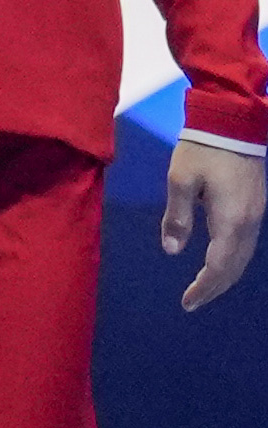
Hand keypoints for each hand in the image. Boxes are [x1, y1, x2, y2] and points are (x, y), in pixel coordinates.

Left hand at [164, 136, 260, 310]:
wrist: (233, 125)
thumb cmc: (203, 150)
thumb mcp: (180, 181)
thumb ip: (177, 217)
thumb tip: (171, 250)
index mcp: (230, 220)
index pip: (218, 266)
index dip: (204, 287)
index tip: (188, 302)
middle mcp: (249, 224)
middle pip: (235, 268)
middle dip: (214, 287)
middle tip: (193, 302)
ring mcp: (256, 216)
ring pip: (244, 258)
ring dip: (225, 276)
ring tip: (204, 288)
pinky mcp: (256, 207)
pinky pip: (246, 245)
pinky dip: (232, 261)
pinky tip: (219, 263)